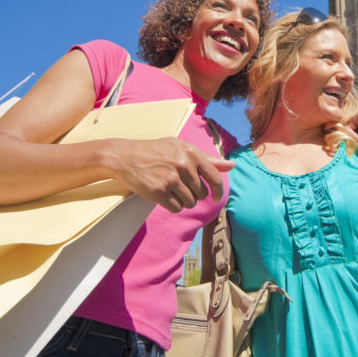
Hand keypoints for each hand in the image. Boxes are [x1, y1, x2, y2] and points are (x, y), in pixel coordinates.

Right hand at [102, 137, 231, 212]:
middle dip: (193, 194)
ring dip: (182, 201)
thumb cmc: (156, 151)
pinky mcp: (159, 192)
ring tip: (170, 189)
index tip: (215, 198)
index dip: (218, 191)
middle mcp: (184, 166)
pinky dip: (172, 205)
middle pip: (201, 194)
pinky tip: (163, 195)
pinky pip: (176, 208)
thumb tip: (231, 166)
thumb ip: (207, 159)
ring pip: (189, 203)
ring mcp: (171, 179)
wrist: (126, 156)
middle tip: (179, 186)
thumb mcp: (181, 148)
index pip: (215, 178)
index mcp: (192, 153)